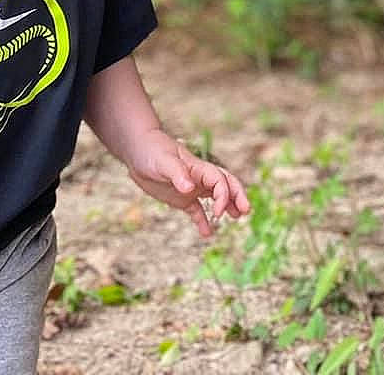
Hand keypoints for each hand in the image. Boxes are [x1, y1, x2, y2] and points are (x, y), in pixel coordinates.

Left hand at [125, 131, 250, 237]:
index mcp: (198, 168)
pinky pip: (196, 210)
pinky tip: (207, 233)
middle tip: (245, 211)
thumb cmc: (151, 150)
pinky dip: (203, 221)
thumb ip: (177, 173)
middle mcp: (198, 178)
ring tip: (236, 218)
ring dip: (226, 206)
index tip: (218, 212)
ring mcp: (191, 188)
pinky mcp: (180, 198)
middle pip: (225, 185)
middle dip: (237, 196)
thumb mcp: (163, 161)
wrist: (137, 150)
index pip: (220, 181)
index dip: (224, 196)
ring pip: (214, 197)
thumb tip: (189, 188)